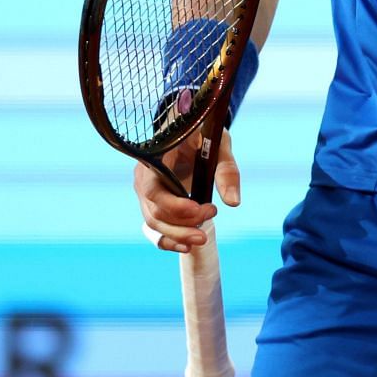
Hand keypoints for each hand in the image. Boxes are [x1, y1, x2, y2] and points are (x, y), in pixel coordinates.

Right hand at [134, 129, 240, 252]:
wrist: (190, 129)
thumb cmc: (203, 132)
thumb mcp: (219, 143)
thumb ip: (227, 170)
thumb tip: (233, 202)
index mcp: (155, 157)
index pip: (154, 189)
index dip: (174, 205)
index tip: (200, 208)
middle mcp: (144, 176)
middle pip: (154, 211)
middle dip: (182, 223)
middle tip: (212, 216)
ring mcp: (145, 192)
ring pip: (153, 223)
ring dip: (177, 235)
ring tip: (202, 238)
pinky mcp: (152, 203)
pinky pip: (154, 228)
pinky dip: (168, 240)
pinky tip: (186, 247)